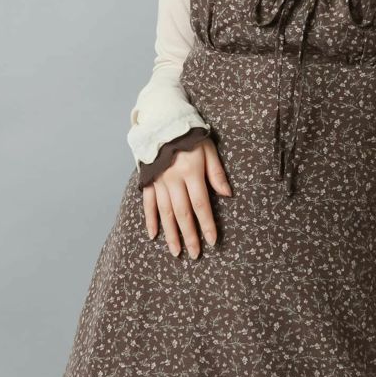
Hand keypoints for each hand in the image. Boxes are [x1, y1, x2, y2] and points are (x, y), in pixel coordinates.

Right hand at [142, 137, 231, 257]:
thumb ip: (217, 172)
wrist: (161, 121)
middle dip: (189, 236)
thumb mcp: (208, 149)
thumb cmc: (189, 135)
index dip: (207, 224)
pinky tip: (153, 235)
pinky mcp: (148, 180)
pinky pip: (148, 203)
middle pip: (183, 214)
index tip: (212, 241)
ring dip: (171, 234)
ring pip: (165, 213)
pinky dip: (150, 219)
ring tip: (176, 251)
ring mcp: (158, 181)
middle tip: (194, 255)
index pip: (201, 205)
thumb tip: (228, 194)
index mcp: (191, 173)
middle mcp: (173, 180)